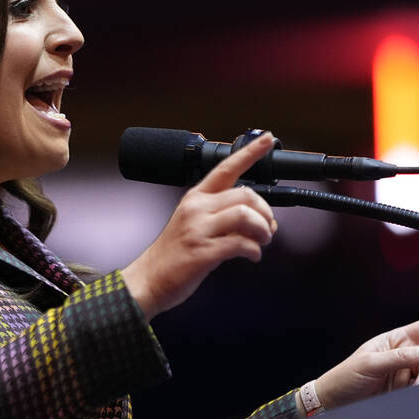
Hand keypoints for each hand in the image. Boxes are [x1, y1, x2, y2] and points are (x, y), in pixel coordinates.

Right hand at [122, 133, 277, 319]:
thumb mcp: (192, 222)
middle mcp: (196, 208)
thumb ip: (221, 215)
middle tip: (268, 229)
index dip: (250, 152)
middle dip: (265, 212)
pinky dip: (254, 250)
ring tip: (262, 241)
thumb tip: (260, 219)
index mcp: (195, 197)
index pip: (226, 168)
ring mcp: (199, 229)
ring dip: (263, 230)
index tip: (268, 139)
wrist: (149, 279)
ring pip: (245, 216)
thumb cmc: (174, 254)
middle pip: (245, 195)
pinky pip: (241, 244)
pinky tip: (253, 256)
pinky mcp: (203, 252)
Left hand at [313, 304, 418, 409]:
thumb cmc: (346, 377)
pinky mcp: (404, 389)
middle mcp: (404, 354)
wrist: (334, 402)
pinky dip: (417, 393)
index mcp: (395, 339)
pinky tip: (400, 396)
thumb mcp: (370, 364)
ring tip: (400, 392)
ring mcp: (405, 372)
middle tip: (414, 384)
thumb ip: (400, 358)